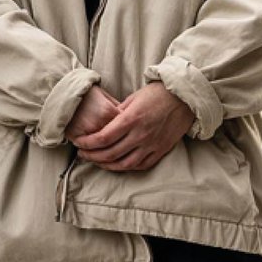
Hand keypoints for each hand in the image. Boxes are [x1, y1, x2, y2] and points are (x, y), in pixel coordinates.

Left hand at [69, 82, 193, 171]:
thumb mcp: (132, 98)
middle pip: (111, 153)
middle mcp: (140, 135)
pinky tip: (117, 165)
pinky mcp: (161, 151)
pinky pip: (141, 165)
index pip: (104, 138)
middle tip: (82, 154)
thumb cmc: (155, 94)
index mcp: (130, 119)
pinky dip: (127, 167)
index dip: (88, 143)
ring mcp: (151, 145)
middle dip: (93, 155)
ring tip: (96, 162)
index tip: (78, 143)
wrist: (183, 99)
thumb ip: (118, 113)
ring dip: (107, 165)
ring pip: (125, 164)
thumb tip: (105, 124)